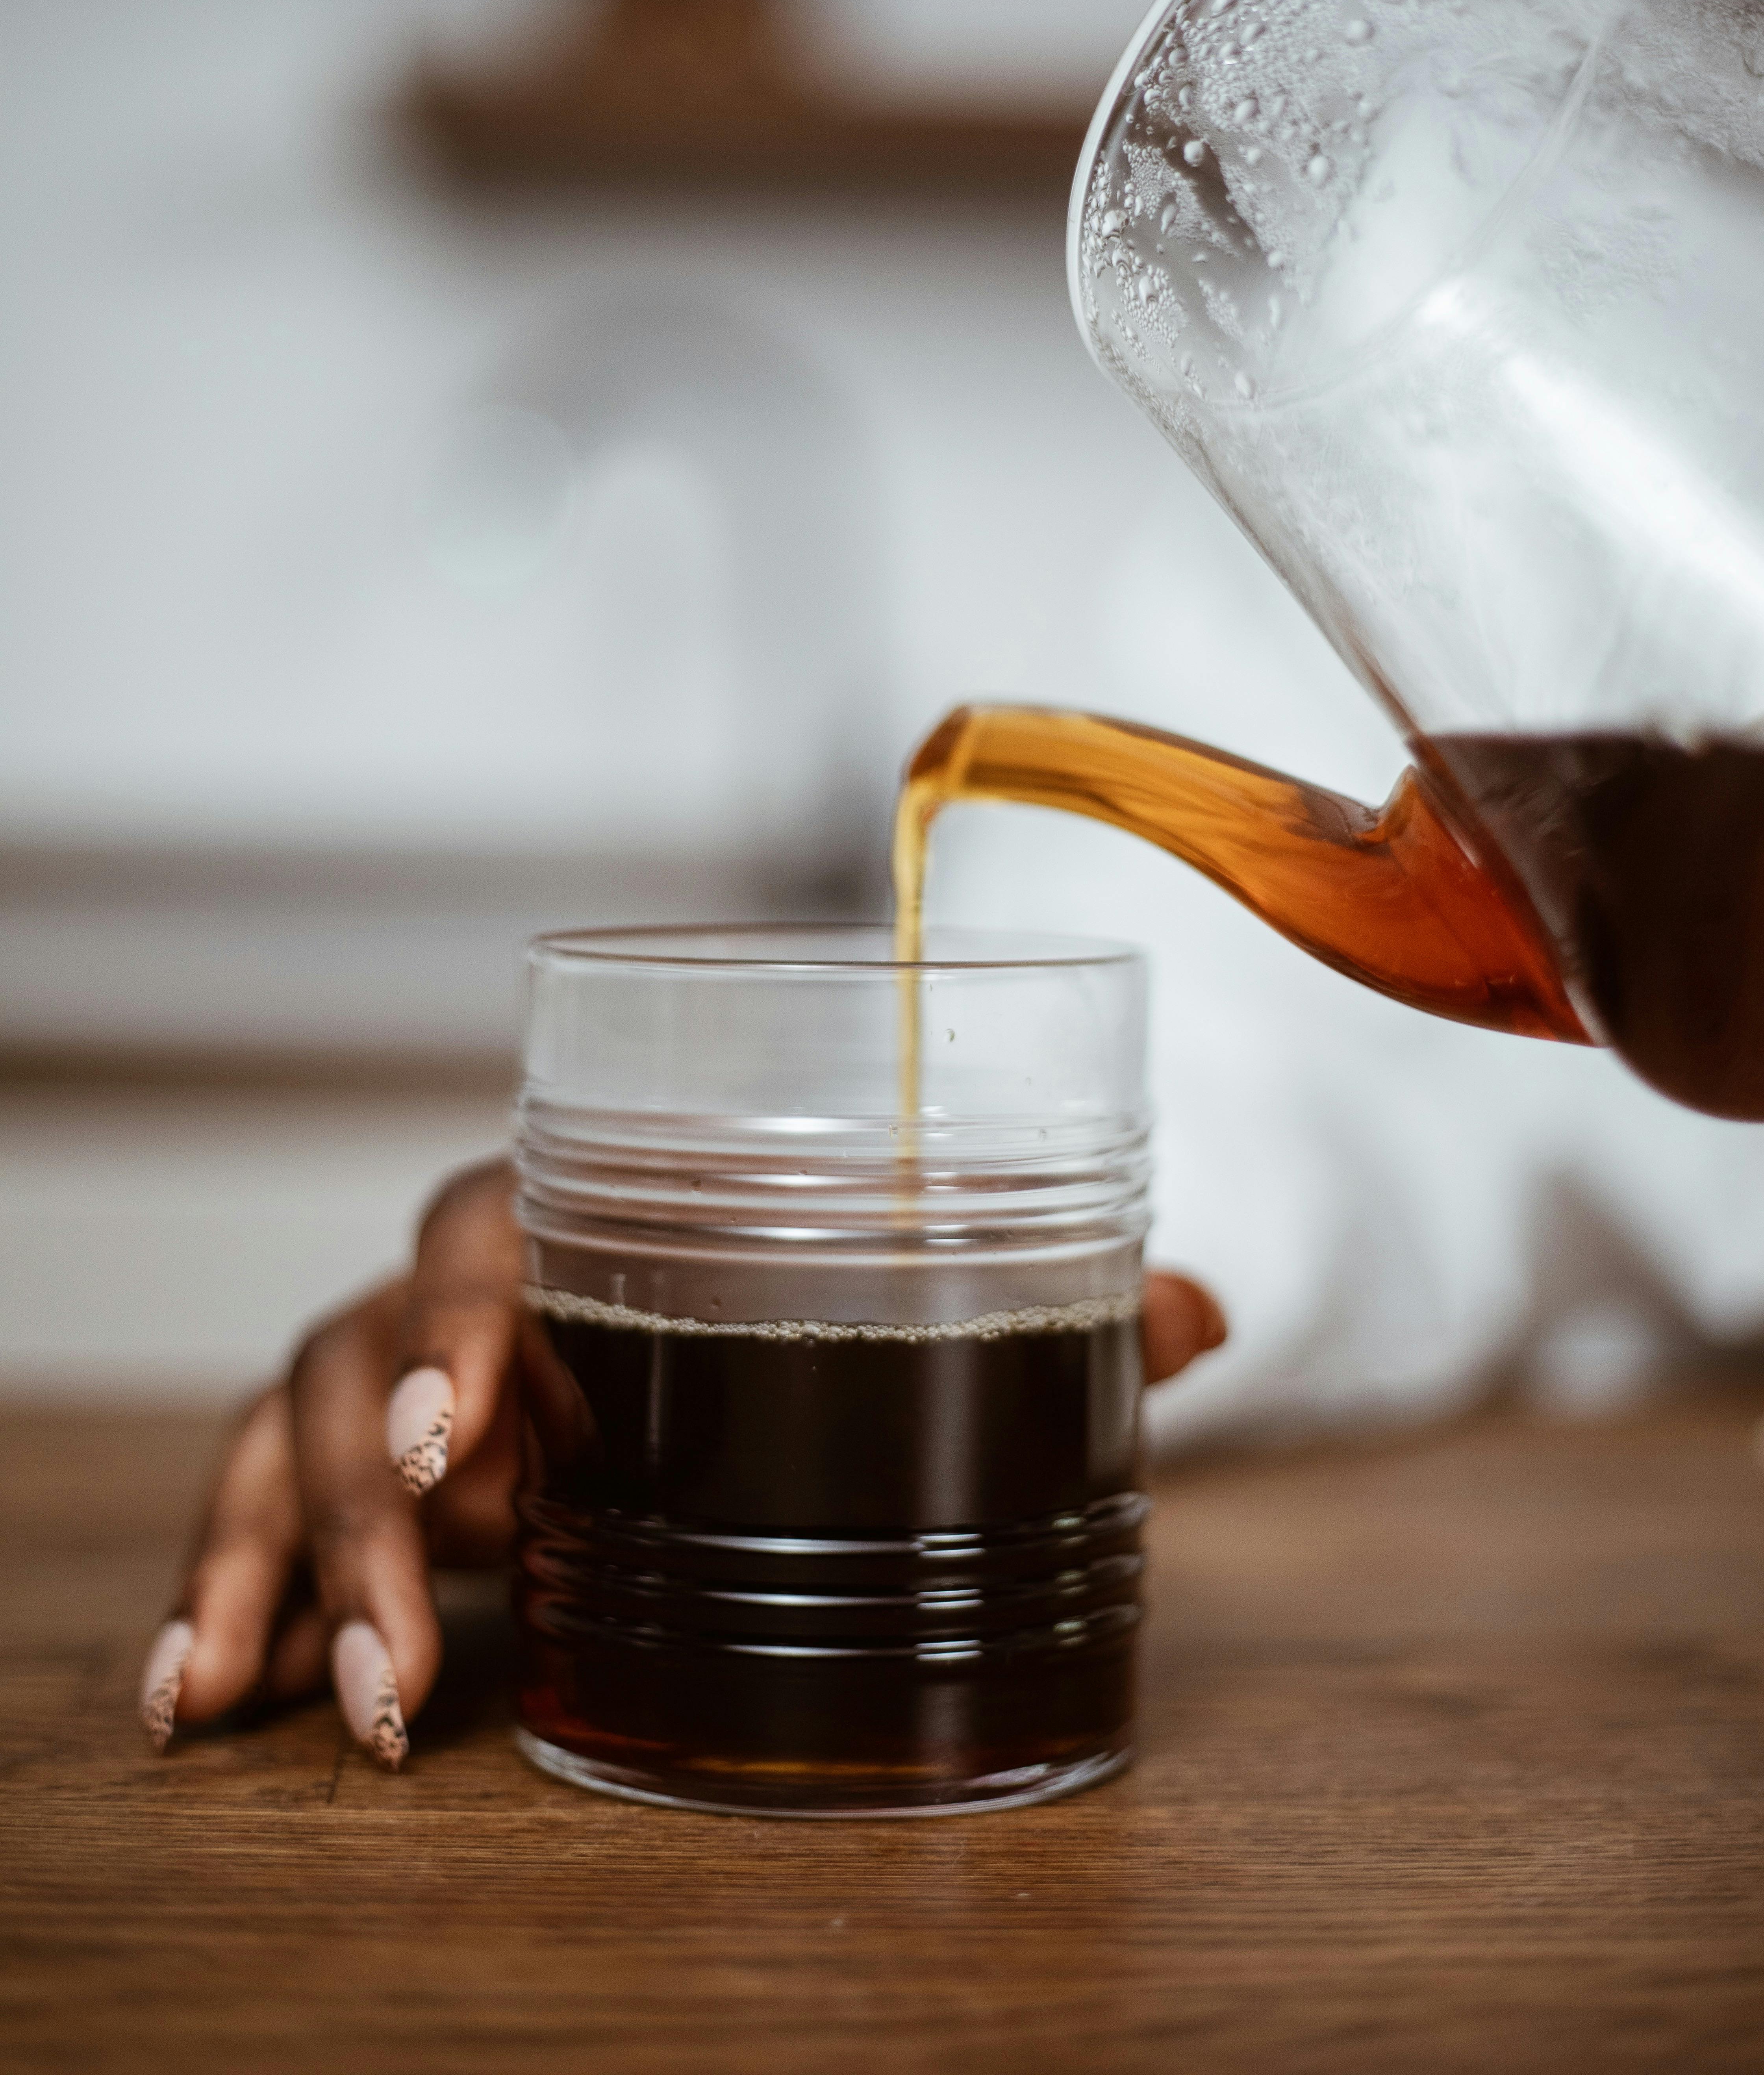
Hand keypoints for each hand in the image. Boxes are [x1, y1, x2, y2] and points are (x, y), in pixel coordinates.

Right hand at [138, 1158, 1226, 1767]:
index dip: (465, 1306)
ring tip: (345, 1698)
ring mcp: (380, 1387)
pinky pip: (256, 1513)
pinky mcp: (349, 1477)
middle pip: (362, 1345)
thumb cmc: (766, 1340)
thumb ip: (1029, 1319)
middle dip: (380, 1478)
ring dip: (305, 1568)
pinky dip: (223, 1601)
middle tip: (419, 1596)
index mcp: (563, 1232)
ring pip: (294, 1439)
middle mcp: (451, 1300)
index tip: (476, 1410)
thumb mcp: (886, 1339)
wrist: (656, 1381)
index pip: (486, 1223)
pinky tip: (204, 1695)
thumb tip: (1201, 1311)